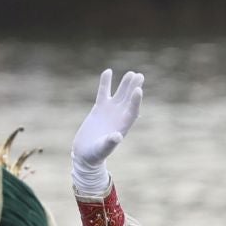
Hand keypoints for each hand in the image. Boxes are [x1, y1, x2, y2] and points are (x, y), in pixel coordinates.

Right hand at [71, 68, 143, 196]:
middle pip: (129, 100)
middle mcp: (119, 117)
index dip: (136, 101)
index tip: (138, 90)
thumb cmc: (95, 154)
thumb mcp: (102, 149)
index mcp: (123, 126)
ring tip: (131, 73)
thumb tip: (117, 136)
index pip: (133, 111)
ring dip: (125, 84)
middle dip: (134, 88)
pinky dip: (105, 83)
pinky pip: (104, 93)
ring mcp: (110, 111)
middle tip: (140, 76)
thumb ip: (110, 142)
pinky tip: (108, 71)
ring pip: (119, 94)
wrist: (85, 153)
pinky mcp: (99, 108)